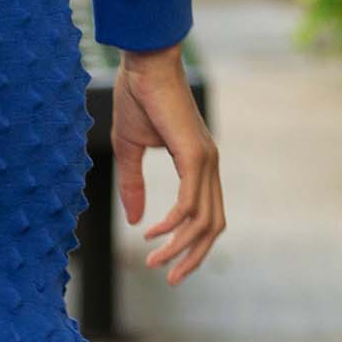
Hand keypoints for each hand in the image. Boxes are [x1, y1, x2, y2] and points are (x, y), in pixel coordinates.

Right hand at [112, 41, 225, 285]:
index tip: (164, 259)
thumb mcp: (129, 148)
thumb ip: (133, 184)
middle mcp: (208, 165)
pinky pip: (190, 204)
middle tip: (169, 278)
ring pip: (204, 221)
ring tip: (156, 263)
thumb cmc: (137, 97)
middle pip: (212, 226)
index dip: (189, 241)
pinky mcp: (195, 155)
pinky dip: (174, 225)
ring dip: (181, 247)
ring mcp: (205, 161)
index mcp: (198, 162)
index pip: (205, 213)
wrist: (143, 63)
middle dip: (192, 256)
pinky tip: (154, 234)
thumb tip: (137, 221)